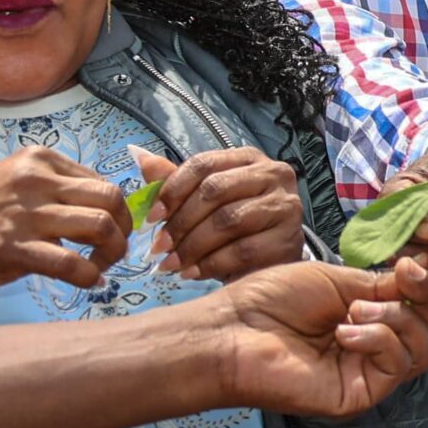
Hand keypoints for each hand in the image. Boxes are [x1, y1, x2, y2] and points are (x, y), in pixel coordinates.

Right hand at [0, 146, 131, 289]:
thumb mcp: (21, 179)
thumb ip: (61, 184)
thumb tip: (110, 202)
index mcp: (41, 160)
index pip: (101, 180)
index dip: (116, 208)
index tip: (113, 226)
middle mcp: (36, 181)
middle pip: (110, 198)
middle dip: (124, 226)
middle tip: (116, 245)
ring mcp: (26, 215)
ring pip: (99, 225)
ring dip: (112, 250)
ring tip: (103, 264)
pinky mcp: (16, 248)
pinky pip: (70, 263)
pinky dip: (89, 275)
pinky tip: (90, 281)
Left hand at [133, 147, 303, 281]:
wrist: (271, 258)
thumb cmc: (234, 224)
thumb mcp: (204, 199)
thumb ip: (175, 180)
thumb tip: (137, 154)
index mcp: (248, 158)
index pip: (204, 164)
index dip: (172, 190)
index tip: (151, 218)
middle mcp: (273, 174)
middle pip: (216, 190)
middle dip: (181, 221)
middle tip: (158, 247)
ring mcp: (286, 205)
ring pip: (229, 220)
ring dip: (192, 245)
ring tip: (171, 263)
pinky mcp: (289, 238)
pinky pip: (243, 250)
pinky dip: (211, 264)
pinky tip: (192, 273)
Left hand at [206, 252, 427, 417]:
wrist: (232, 332)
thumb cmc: (270, 301)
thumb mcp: (337, 279)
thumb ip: (383, 285)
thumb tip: (419, 279)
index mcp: (368, 316)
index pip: (419, 304)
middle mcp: (373, 345)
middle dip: (426, 294)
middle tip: (406, 273)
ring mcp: (368, 372)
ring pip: (421, 348)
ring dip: (398, 319)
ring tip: (354, 310)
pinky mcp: (360, 395)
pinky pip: (397, 366)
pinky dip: (381, 340)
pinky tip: (346, 332)